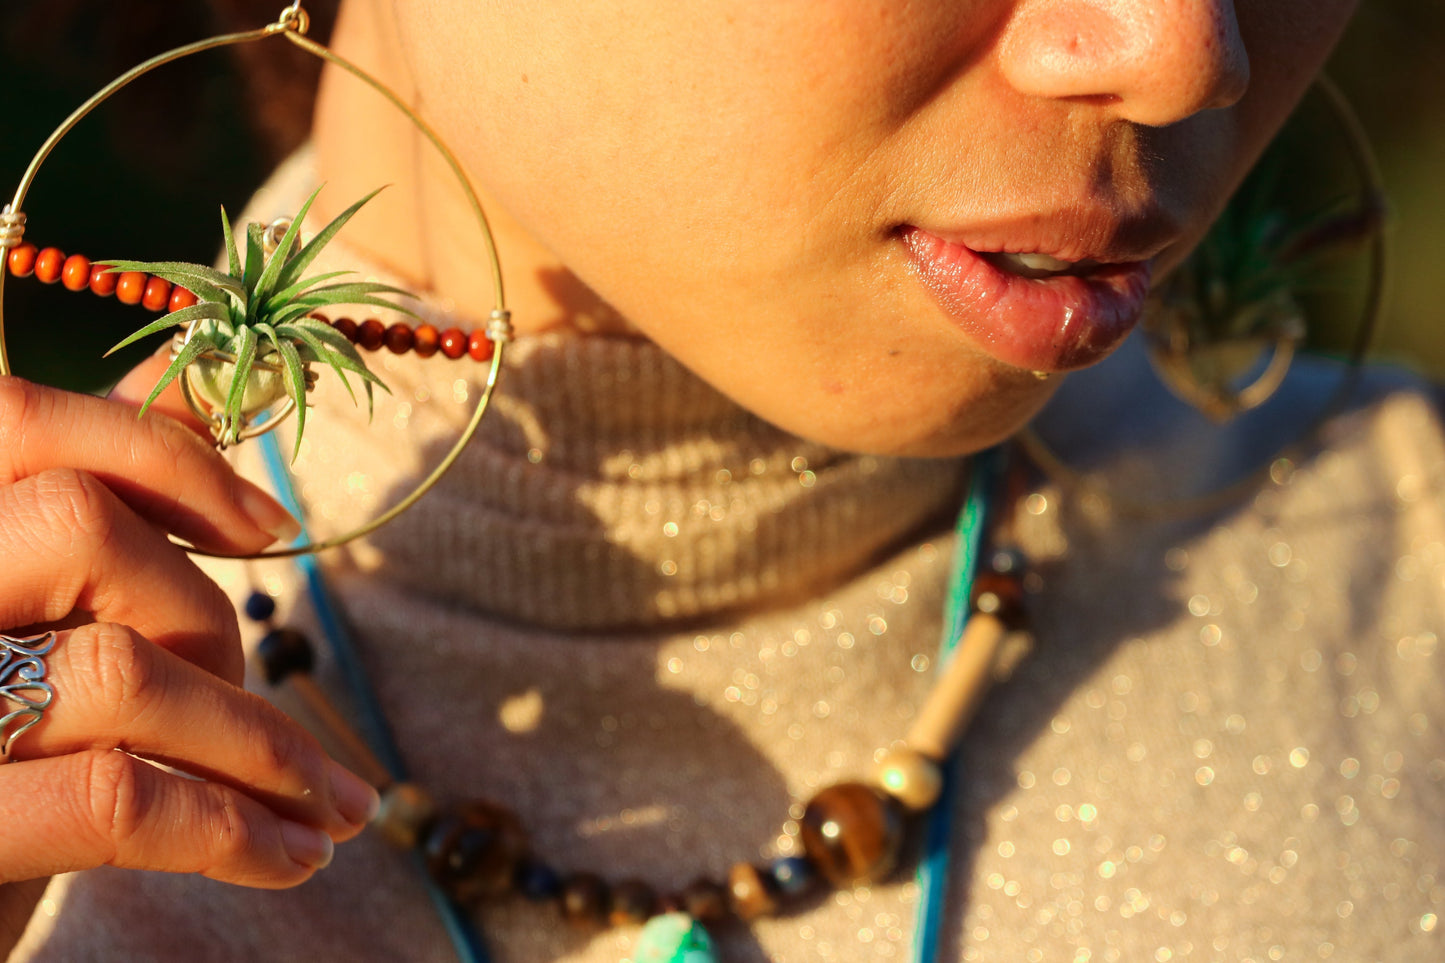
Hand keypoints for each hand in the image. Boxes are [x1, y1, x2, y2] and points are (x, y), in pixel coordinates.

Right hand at [0, 375, 377, 949]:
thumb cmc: (1, 760)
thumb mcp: (34, 623)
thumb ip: (97, 499)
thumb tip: (188, 369)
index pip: (13, 416)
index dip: (162, 451)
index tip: (271, 526)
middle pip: (80, 525)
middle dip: (204, 611)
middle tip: (244, 691)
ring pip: (120, 665)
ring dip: (255, 738)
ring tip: (310, 801)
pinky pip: (119, 800)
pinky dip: (236, 829)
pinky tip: (291, 854)